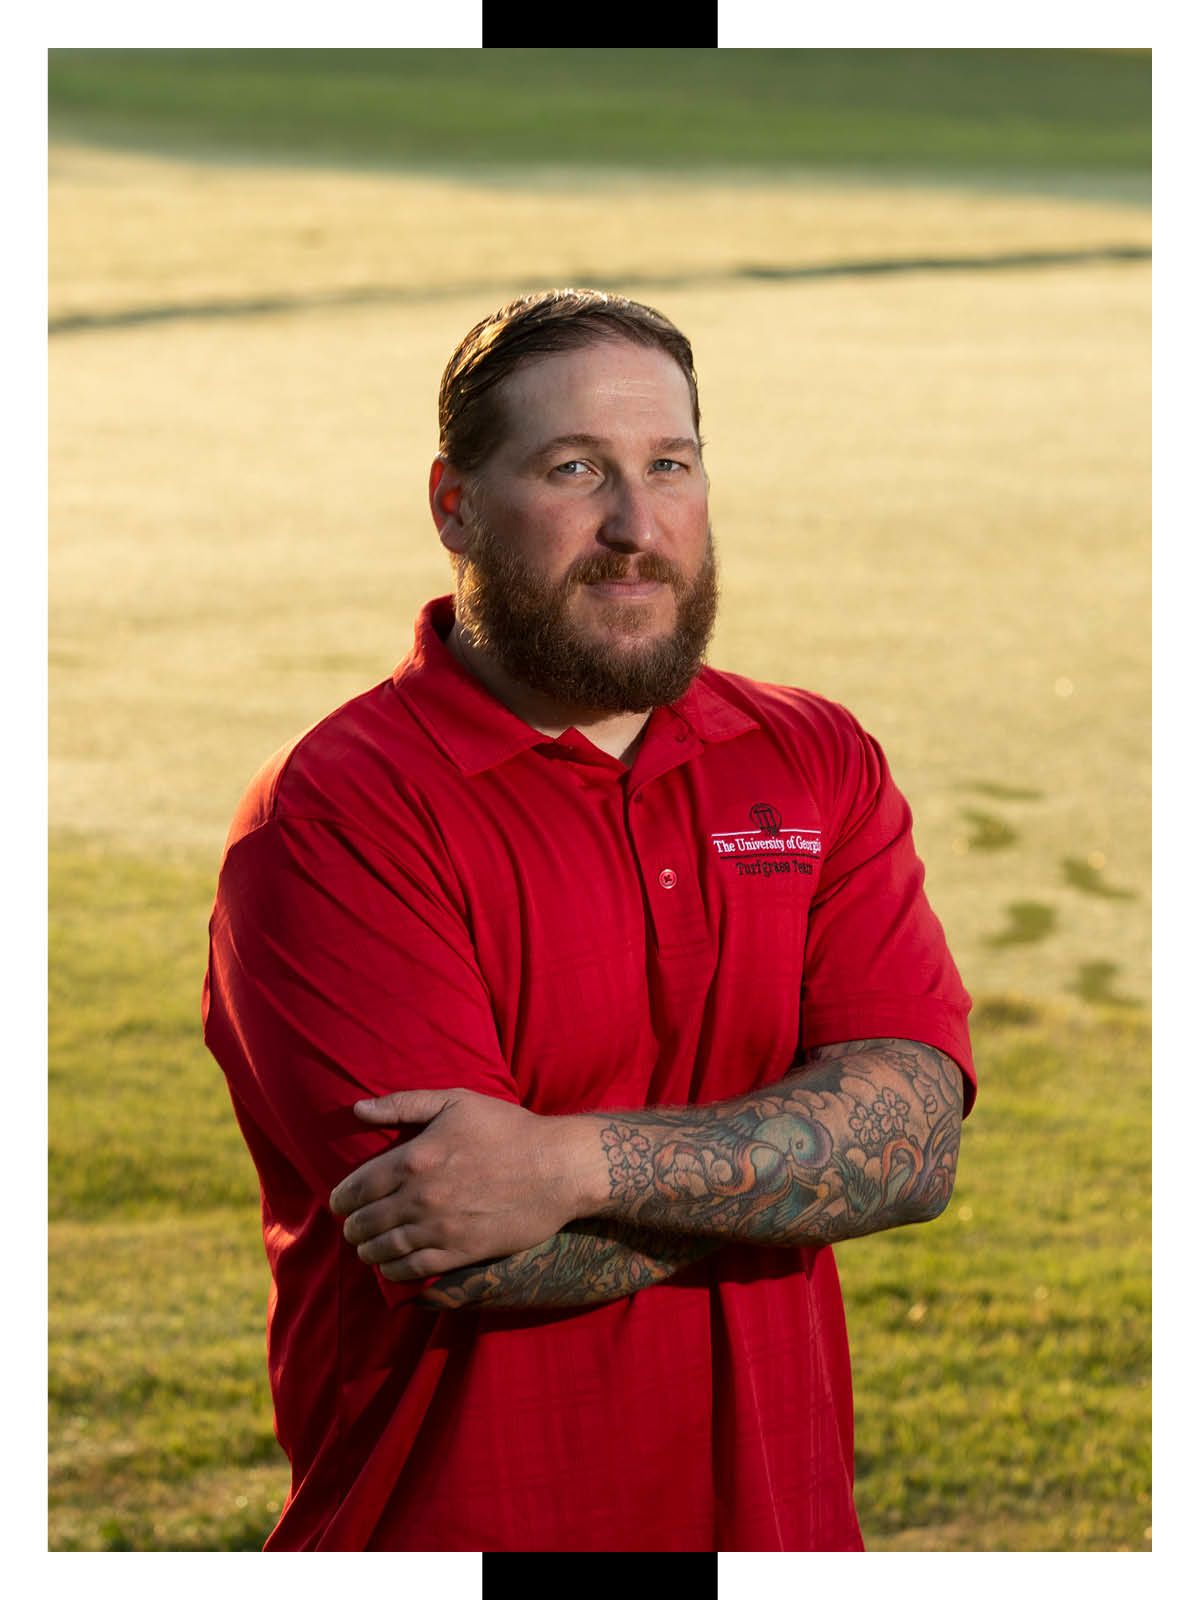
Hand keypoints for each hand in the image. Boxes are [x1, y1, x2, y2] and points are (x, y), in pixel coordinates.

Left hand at [328, 1088, 583, 1280]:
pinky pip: (413, 1269)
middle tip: (350, 1227)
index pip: (357, 1187)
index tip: (338, 1202)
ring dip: (368, 1251)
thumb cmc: (507, 1128)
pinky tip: (389, 1267)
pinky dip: (393, 1271)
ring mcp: (440, 1228)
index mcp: (415, 1158)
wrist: (557, 1167)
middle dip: (352, 1227)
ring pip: (385, 1249)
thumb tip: (358, 1109)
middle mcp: (421, 1197)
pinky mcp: (461, 1252)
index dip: (341, 1199)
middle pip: (366, 1222)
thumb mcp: (456, 1102)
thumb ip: (404, 1103)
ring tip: (365, 1248)